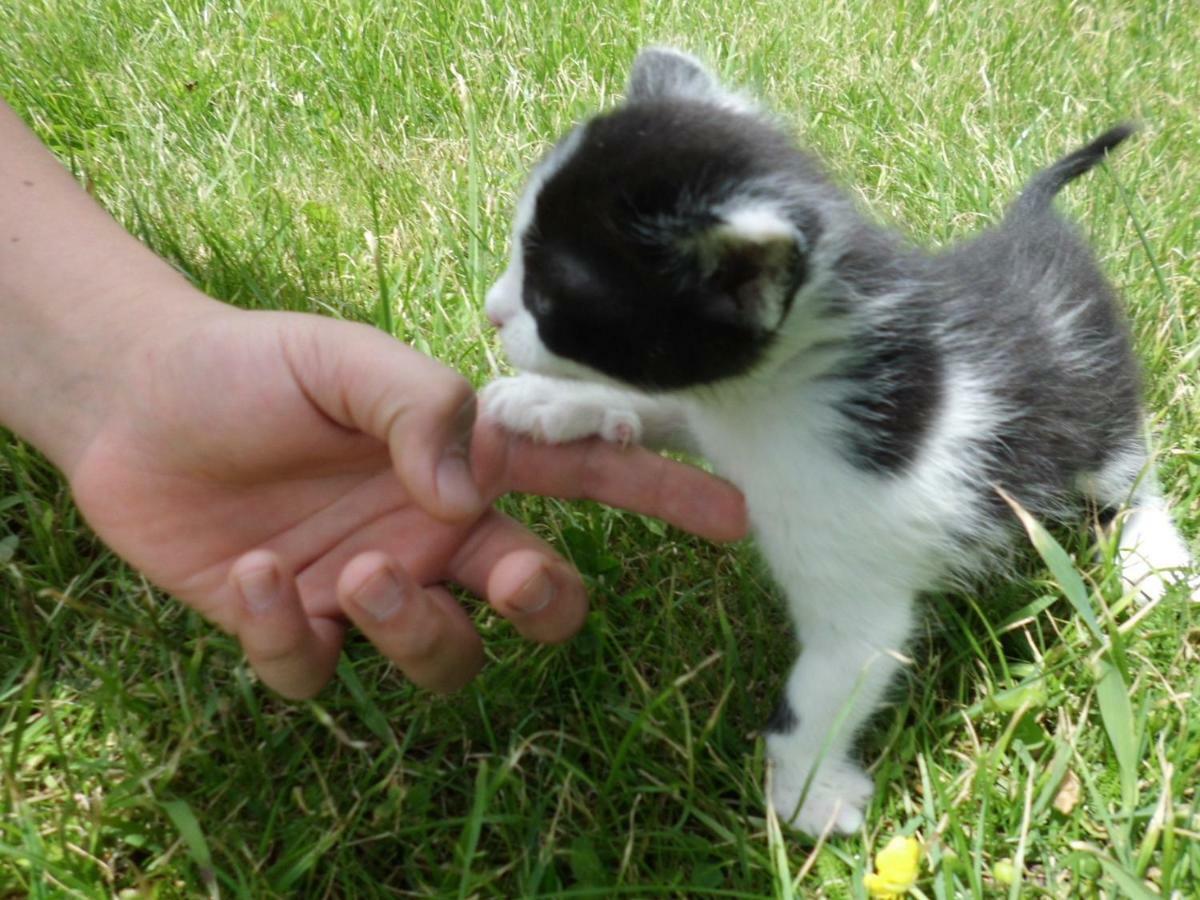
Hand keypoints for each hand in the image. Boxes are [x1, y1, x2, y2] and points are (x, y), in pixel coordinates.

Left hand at [66, 300, 746, 696]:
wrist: (134, 401)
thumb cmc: (251, 366)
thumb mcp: (343, 357)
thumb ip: (419, 408)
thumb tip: (470, 497)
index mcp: (465, 463)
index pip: (586, 482)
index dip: (660, 497)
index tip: (730, 517)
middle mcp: (434, 534)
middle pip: (539, 602)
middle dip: (544, 605)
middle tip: (508, 574)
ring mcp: (369, 588)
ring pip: (442, 658)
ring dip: (414, 630)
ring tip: (358, 574)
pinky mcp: (292, 627)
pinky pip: (315, 670)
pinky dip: (288, 635)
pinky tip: (257, 573)